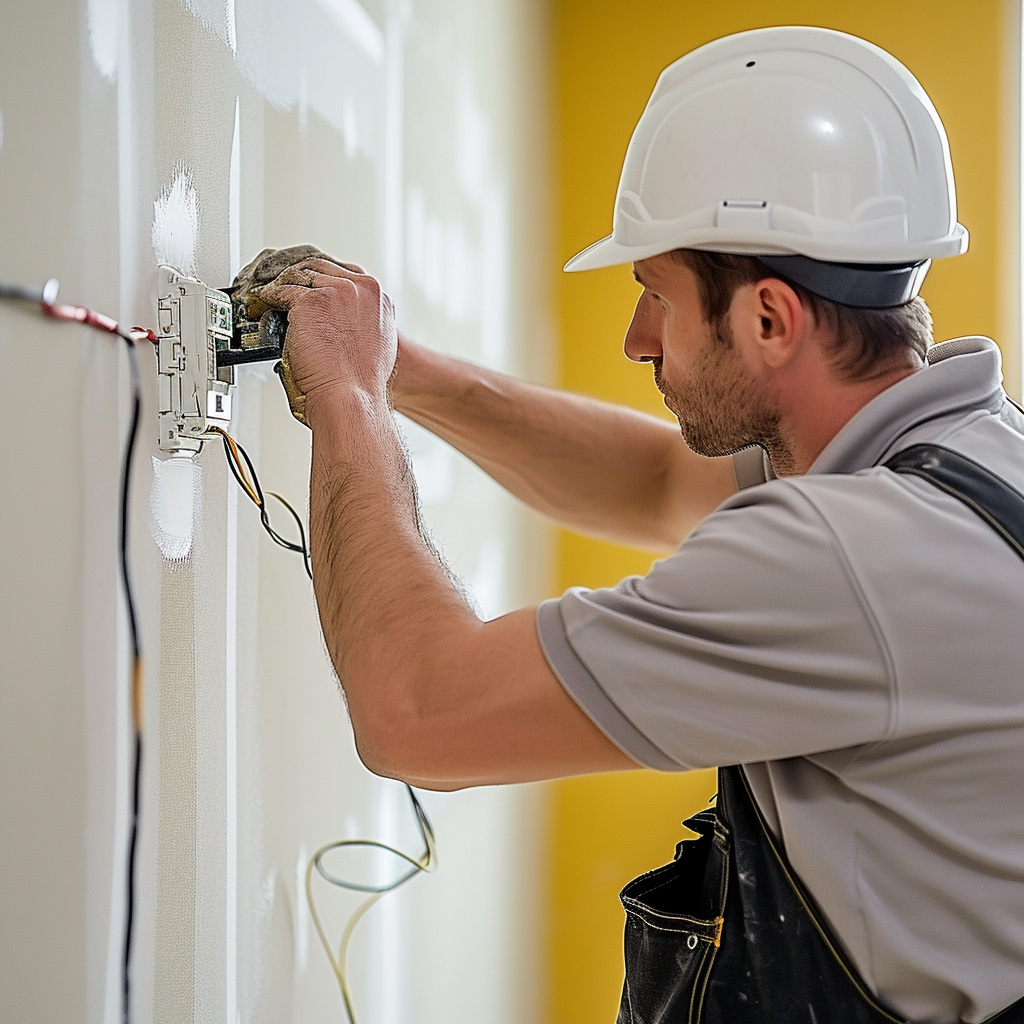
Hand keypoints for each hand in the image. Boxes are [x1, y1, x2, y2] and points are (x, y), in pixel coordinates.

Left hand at [258, 259, 397, 422]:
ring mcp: (335, 292)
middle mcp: (360, 289)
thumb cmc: (361, 381)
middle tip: (285, 290)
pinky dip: (267, 298)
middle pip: (320, 269)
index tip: (312, 287)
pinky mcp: (310, 301)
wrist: (350, 396)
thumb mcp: (377, 342)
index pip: (345, 274)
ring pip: (298, 276)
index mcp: (377, 297)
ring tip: (268, 297)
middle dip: (300, 278)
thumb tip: (342, 320)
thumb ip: (362, 321)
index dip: (324, 279)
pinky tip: (261, 305)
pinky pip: (281, 291)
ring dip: (281, 285)